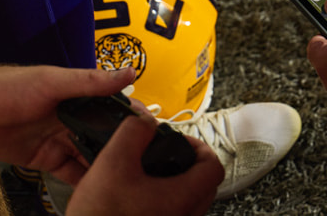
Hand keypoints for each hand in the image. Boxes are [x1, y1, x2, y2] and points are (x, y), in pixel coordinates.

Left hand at [0, 57, 137, 183]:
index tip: (156, 135)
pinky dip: (86, 180)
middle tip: (148, 165)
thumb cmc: (11, 87)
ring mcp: (63, 139)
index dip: (135, 120)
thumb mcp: (54, 82)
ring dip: (108, 165)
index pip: (116, 107)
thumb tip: (132, 72)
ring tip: (130, 181)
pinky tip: (101, 190)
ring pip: (93, 155)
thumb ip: (91, 82)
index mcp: (82, 94)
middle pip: (107, 135)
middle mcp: (76, 116)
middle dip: (125, 147)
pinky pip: (72, 171)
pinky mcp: (48, 159)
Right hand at [67, 115, 223, 215]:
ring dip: (177, 186)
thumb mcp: (112, 163)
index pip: (214, 167)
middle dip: (190, 166)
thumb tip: (144, 120)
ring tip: (152, 176)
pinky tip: (140, 198)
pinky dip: (164, 203)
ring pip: (189, 204)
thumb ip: (133, 134)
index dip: (202, 147)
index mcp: (182, 197)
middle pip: (205, 187)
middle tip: (170, 156)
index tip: (185, 141)